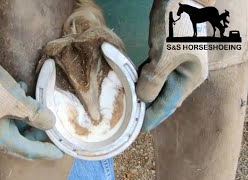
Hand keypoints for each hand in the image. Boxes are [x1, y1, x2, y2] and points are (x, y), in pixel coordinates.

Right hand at [0, 41, 62, 159]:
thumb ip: (36, 115)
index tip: (61, 152)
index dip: (46, 151)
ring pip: (17, 124)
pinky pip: (9, 112)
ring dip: (30, 115)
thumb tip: (51, 123)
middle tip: (54, 125)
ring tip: (40, 104)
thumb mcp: (16, 102)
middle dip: (39, 132)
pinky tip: (23, 89)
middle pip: (22, 139)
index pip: (27, 150)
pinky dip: (19, 104)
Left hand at [136, 0, 208, 130]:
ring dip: (144, 92)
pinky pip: (153, 72)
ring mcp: (175, 64)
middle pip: (164, 97)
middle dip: (148, 107)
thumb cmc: (175, 26)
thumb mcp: (164, 56)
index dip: (154, 116)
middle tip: (132, 117)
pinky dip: (143, 77)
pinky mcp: (166, 55)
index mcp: (189, 78)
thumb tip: (143, 98)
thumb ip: (153, 80)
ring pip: (157, 85)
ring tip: (130, 102)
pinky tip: (133, 81)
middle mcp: (184, 74)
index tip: (140, 128)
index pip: (169, 104)